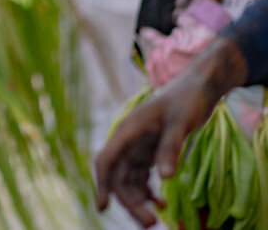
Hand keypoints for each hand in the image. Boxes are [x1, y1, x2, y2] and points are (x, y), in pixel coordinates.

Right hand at [94, 72, 219, 226]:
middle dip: (130, 200)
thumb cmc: (188, 98)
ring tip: (157, 219)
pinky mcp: (150, 150)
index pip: (107, 160)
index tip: (103, 207)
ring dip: (138, 199)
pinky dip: (148, 191)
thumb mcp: (181, 122)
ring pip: (129, 179)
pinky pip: (142, 176)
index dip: (102, 184)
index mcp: (128, 130)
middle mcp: (128, 140)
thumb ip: (171, 147)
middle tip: (152, 223)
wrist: (199, 85)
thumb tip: (164, 177)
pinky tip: (162, 202)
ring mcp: (138, 146)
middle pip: (119, 176)